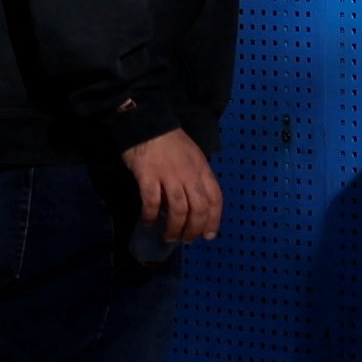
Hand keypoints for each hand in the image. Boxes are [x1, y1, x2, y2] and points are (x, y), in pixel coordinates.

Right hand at [122, 128, 221, 245]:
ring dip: (174, 228)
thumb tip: (192, 206)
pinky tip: (148, 221)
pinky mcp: (148, 175)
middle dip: (194, 229)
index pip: (215, 199)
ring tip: (168, 237)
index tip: (208, 235)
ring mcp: (169, 175)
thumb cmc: (170, 141)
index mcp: (202, 169)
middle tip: (186, 240)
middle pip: (198, 209)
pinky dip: (151, 215)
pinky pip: (152, 202)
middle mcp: (189, 174)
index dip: (214, 220)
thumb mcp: (192, 157)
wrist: (146, 121)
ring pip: (178, 210)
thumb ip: (196, 178)